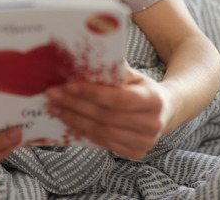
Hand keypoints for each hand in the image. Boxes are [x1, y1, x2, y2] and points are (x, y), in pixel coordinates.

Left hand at [45, 66, 175, 159]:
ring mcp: (145, 142)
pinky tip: (70, 122)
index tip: (69, 85)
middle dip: (75, 106)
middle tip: (53, 96)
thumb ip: (114, 72)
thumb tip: (83, 67)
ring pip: (102, 133)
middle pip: (106, 117)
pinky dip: (84, 133)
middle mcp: (152, 124)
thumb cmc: (143, 89)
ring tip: (56, 109)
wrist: (166, 111)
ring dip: (74, 121)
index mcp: (154, 99)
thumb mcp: (135, 75)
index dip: (92, 93)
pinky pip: (104, 143)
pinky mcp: (136, 153)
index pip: (118, 98)